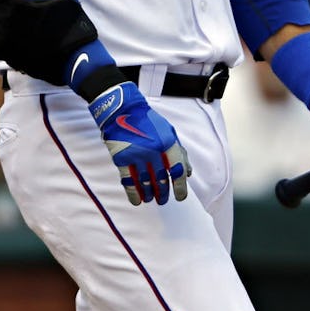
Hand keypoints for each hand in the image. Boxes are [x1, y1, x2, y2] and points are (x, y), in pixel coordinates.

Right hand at [89, 83, 190, 204]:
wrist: (122, 110)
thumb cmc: (148, 121)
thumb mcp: (169, 131)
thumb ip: (179, 151)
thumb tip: (188, 172)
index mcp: (167, 141)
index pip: (177, 170)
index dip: (180, 186)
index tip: (180, 196)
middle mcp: (153, 149)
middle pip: (161, 179)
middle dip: (164, 193)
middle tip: (163, 199)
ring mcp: (136, 154)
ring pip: (145, 182)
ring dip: (150, 194)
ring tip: (152, 198)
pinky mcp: (121, 158)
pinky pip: (129, 181)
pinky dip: (133, 193)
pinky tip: (137, 200)